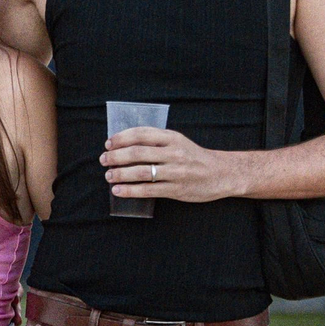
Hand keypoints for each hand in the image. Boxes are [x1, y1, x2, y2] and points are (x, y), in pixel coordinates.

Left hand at [101, 127, 243, 203]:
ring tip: (109, 176)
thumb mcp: (178, 142)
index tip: (108, 144)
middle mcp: (174, 153)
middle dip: (116, 156)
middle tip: (104, 160)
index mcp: (172, 137)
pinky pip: (149, 190)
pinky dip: (130, 190)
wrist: (221, 173)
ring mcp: (176, 171)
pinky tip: (118, 191)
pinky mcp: (176, 189)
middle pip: (138, 152)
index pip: (141, 134)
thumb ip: (156, 141)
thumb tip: (124, 145)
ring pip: (141, 172)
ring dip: (120, 174)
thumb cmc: (194, 157)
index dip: (121, 138)